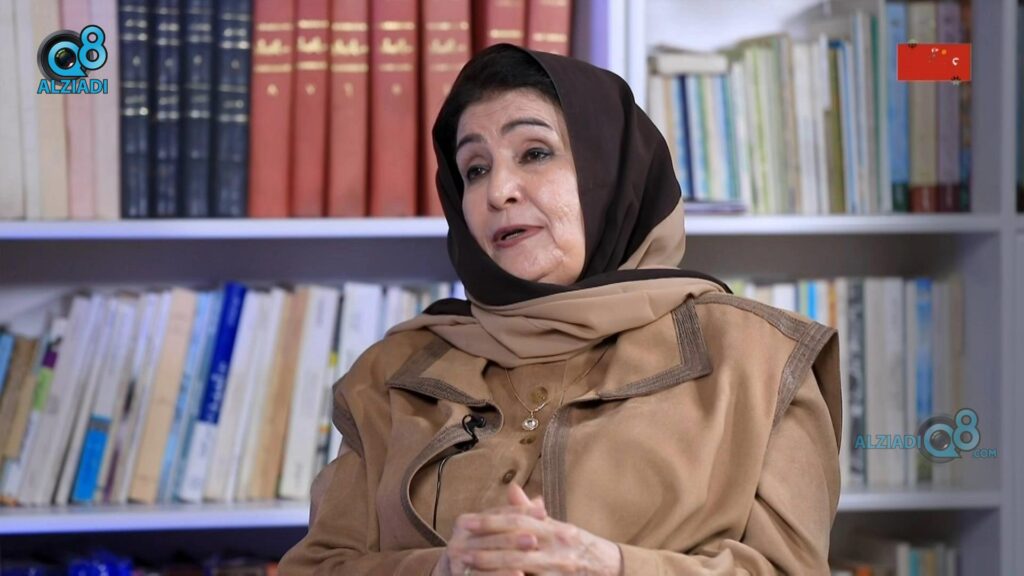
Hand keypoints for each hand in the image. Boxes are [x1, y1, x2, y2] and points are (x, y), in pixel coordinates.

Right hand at [433, 484, 547, 575]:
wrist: (462, 574)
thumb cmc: (486, 550)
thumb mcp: (499, 532)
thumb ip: (516, 518)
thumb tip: (539, 500)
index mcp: (465, 521)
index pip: (497, 514)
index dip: (522, 512)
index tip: (543, 513)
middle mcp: (457, 539)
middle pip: (491, 535)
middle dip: (514, 537)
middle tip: (535, 539)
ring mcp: (457, 559)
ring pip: (488, 556)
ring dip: (510, 556)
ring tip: (530, 556)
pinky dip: (502, 575)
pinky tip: (519, 575)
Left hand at [458, 483, 623, 575]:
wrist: (612, 570)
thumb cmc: (580, 547)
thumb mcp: (558, 527)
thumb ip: (531, 512)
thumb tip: (510, 488)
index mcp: (555, 528)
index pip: (518, 521)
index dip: (490, 520)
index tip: (464, 521)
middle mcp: (557, 546)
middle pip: (515, 543)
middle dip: (485, 544)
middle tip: (458, 545)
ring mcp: (559, 568)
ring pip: (519, 565)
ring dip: (492, 565)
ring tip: (468, 563)